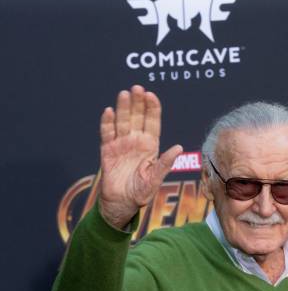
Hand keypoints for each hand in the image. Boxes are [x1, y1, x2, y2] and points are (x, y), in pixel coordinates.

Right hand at [99, 85, 182, 228]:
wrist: (122, 203)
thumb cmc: (141, 192)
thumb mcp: (155, 178)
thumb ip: (165, 163)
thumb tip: (179, 148)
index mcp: (151, 146)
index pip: (153, 123)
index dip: (152, 109)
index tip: (152, 95)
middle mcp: (136, 141)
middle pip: (137, 118)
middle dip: (138, 103)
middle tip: (138, 87)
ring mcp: (121, 144)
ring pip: (123, 122)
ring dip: (124, 108)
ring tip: (124, 94)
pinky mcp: (107, 150)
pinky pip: (107, 133)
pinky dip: (108, 123)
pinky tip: (109, 111)